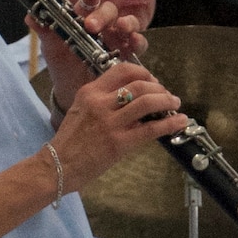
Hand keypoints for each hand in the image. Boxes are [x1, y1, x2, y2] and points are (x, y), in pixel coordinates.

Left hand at [28, 0, 147, 114]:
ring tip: (121, 29)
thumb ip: (44, 30)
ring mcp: (117, 37)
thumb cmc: (62, 62)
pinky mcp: (128, 54)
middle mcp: (104, 23)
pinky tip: (133, 44)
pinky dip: (138, 41)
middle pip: (109, 9)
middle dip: (102, 15)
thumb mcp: (51, 47)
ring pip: (129, 22)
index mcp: (85, 15)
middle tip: (91, 26)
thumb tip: (30, 17)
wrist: (71, 89)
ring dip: (127, 23)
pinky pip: (139, 44)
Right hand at [48, 61, 184, 194]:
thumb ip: (103, 100)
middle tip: (167, 95)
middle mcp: (100, 103)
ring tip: (175, 104)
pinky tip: (179, 122)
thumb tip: (131, 96)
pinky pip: (150, 129)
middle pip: (140, 84)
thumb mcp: (81, 110)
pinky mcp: (118, 143)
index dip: (144, 72)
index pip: (122, 70)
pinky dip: (169, 124)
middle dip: (159, 88)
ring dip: (167, 101)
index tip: (152, 80)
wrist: (57, 166)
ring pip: (148, 102)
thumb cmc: (70, 142)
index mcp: (90, 92)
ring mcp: (110, 123)